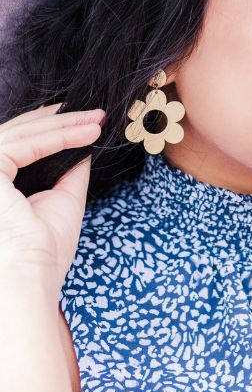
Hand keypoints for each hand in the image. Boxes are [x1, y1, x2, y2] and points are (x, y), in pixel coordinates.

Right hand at [0, 105, 103, 291]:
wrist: (32, 277)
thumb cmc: (43, 251)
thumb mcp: (62, 198)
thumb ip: (67, 168)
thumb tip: (83, 142)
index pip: (18, 144)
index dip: (50, 127)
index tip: (86, 121)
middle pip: (17, 133)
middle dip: (59, 120)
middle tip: (94, 114)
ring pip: (21, 134)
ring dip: (63, 125)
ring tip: (95, 123)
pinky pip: (22, 145)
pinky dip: (56, 137)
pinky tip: (84, 135)